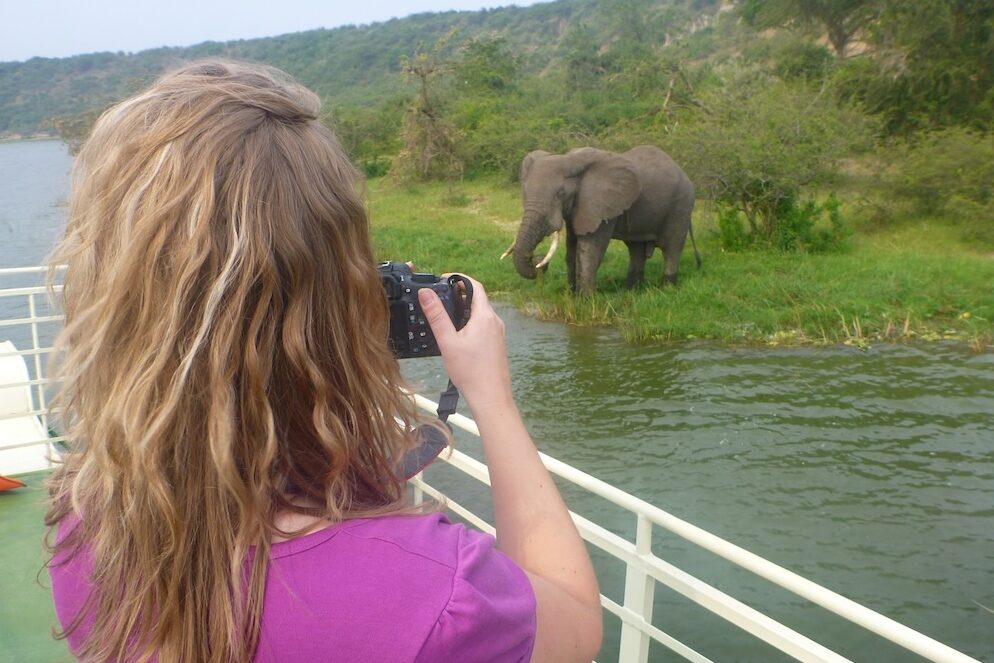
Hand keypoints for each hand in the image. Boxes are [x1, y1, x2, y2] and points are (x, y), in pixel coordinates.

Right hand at [417, 276, 513, 413]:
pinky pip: (483, 326)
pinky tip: (457, 338)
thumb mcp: (448, 342)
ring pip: (480, 314)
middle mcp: (495, 321)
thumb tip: (426, 293)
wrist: (491, 398)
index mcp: (485, 316)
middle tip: (439, 299)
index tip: (443, 279)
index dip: (459, 278)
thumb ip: (437, 316)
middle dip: (458, 295)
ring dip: (464, 311)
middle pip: (477, 299)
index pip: (475, 285)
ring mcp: (498, 334)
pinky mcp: (497, 345)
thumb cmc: (471, 372)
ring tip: (444, 319)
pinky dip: (470, 324)